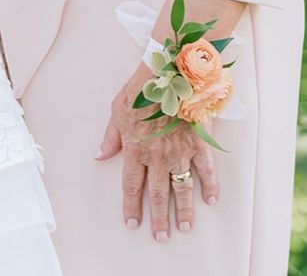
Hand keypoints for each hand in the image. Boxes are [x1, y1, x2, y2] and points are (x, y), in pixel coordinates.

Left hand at [95, 61, 218, 240]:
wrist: (168, 73)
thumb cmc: (140, 89)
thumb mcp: (117, 110)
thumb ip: (111, 137)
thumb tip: (100, 156)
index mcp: (136, 149)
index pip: (132, 185)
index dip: (131, 206)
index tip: (132, 222)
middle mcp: (158, 156)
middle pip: (158, 193)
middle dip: (159, 217)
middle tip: (161, 237)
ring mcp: (180, 151)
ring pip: (182, 187)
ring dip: (183, 210)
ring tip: (185, 227)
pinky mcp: (198, 142)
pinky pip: (206, 169)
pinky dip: (210, 185)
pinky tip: (211, 199)